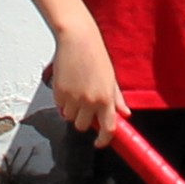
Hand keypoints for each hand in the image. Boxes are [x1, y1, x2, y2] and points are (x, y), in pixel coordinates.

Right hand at [49, 35, 126, 149]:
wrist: (78, 40)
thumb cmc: (96, 56)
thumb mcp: (111, 78)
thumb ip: (117, 99)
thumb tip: (125, 114)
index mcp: (106, 98)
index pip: (108, 129)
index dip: (103, 140)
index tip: (99, 142)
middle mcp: (90, 101)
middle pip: (83, 126)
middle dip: (84, 120)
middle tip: (86, 107)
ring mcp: (73, 98)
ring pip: (69, 117)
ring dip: (72, 110)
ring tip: (76, 92)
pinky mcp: (59, 92)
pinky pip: (59, 106)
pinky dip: (62, 101)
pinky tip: (68, 85)